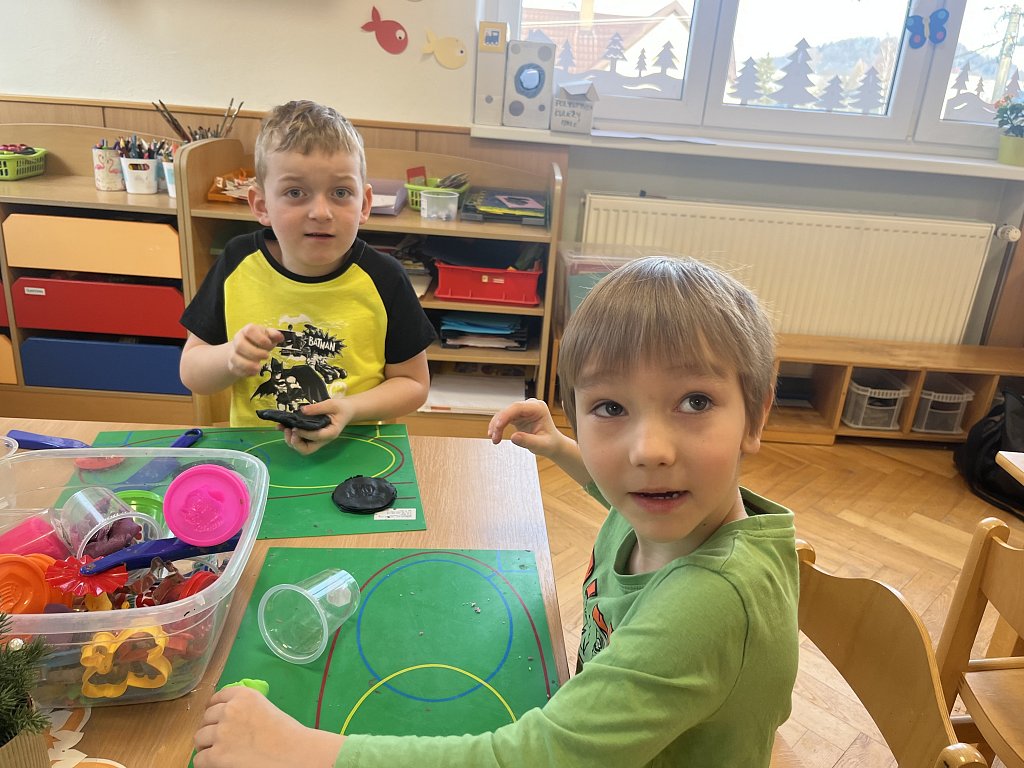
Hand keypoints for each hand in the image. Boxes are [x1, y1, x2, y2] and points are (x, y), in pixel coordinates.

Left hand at [194, 686, 342, 767]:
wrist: (295, 753)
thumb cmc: (287, 733)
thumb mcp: (266, 708)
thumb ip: (246, 708)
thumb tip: (229, 716)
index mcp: (244, 695)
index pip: (217, 698)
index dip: (215, 709)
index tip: (216, 717)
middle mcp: (229, 710)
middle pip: (206, 717)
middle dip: (211, 727)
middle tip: (219, 738)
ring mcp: (221, 733)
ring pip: (199, 737)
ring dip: (206, 744)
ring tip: (216, 751)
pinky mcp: (217, 755)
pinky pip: (199, 759)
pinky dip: (205, 762)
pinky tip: (216, 763)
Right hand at [227, 324, 282, 378]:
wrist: (245, 349)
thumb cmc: (258, 341)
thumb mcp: (267, 335)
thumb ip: (274, 335)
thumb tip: (280, 337)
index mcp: (247, 331)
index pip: (250, 331)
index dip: (260, 338)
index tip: (269, 344)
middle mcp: (238, 340)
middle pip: (240, 345)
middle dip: (255, 352)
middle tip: (266, 356)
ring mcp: (233, 352)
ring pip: (235, 358)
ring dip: (248, 364)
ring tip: (258, 367)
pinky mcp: (232, 364)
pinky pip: (235, 369)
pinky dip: (245, 372)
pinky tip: (253, 372)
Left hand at [281, 397, 353, 454]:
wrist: (346, 411)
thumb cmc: (341, 408)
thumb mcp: (332, 404)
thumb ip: (317, 408)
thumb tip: (302, 410)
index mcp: (331, 433)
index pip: (316, 437)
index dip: (304, 433)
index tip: (294, 427)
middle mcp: (323, 440)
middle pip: (307, 450)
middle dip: (295, 443)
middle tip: (289, 430)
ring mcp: (316, 440)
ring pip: (301, 448)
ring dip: (291, 441)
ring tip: (285, 428)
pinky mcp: (311, 437)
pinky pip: (300, 441)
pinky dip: (289, 436)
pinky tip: (282, 427)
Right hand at [488, 398, 563, 458]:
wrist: (552, 444)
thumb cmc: (550, 444)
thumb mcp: (541, 445)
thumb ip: (529, 441)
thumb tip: (513, 437)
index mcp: (538, 408)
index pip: (518, 407)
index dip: (505, 415)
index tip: (497, 427)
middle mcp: (530, 406)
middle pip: (509, 410)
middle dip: (499, 423)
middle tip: (494, 438)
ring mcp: (523, 410)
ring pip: (504, 414)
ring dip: (496, 426)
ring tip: (494, 439)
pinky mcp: (517, 415)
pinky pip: (504, 418)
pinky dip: (498, 426)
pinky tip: (494, 435)